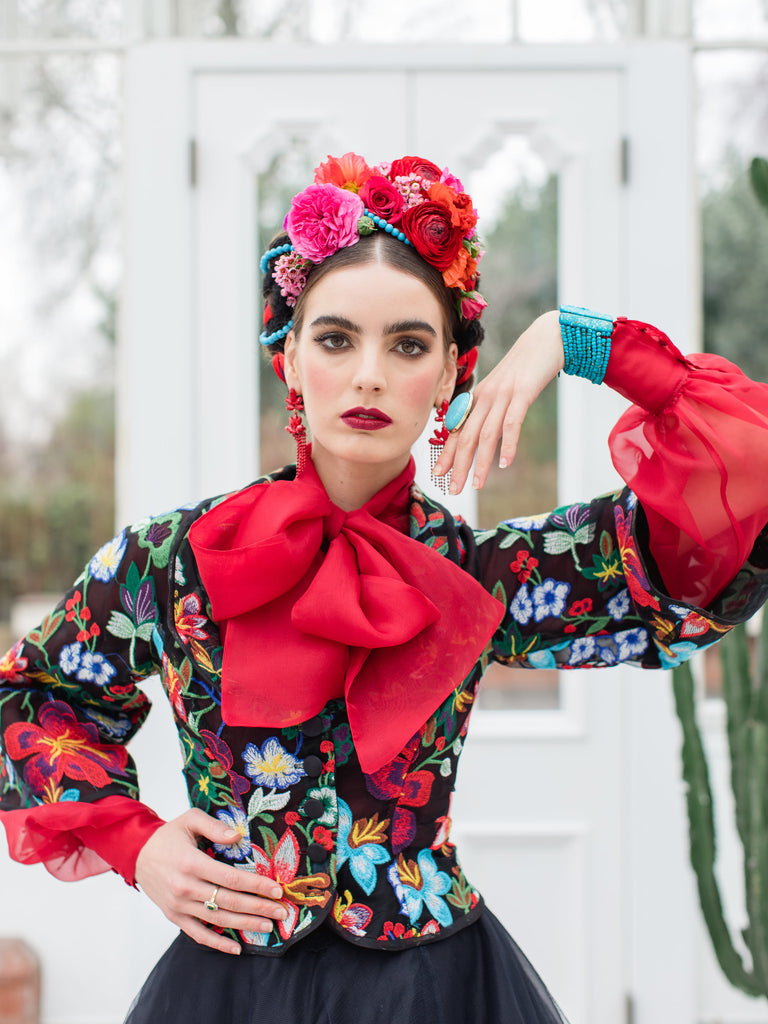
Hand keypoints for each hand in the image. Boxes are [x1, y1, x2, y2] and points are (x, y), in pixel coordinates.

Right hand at [134, 808, 286, 954]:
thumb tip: (237, 836)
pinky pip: (198, 934)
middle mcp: (185, 887)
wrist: (136, 853)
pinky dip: (217, 944)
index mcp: (191, 863)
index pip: (231, 878)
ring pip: (218, 919)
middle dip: (258, 907)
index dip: (255, 885)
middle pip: (229, 901)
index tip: (276, 889)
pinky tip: (237, 948)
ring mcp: (179, 905)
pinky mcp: (174, 916)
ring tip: (268, 926)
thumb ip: (215, 826)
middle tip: (281, 911)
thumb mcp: (190, 819)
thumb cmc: (168, 835)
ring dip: (245, 925)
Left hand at [433, 310, 563, 492]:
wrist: (547, 339)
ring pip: (486, 434)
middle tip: (453, 489)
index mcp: (478, 397)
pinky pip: (512, 422)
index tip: (438, 474)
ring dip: (480, 462)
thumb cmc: (526, 367)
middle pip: (467, 436)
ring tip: (477, 485)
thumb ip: (492, 408)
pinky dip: (507, 444)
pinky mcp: (522, 393)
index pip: (458, 429)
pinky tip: (505, 463)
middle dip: (459, 465)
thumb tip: (484, 433)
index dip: (447, 453)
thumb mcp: (503, 388)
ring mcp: (503, 395)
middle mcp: (485, 397)